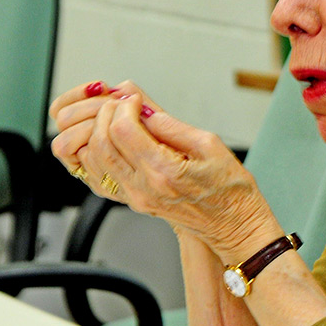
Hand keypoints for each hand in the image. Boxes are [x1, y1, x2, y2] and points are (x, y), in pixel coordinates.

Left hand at [51, 81, 277, 259]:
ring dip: (98, 132)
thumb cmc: (229, 188)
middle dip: (106, 115)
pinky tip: (113, 139)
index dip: (124, 106)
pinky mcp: (131, 201)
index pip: (122, 130)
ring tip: (118, 119)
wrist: (231, 224)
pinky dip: (98, 152)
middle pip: (101, 143)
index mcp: (164, 171)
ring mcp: (134, 198)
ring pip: (94, 159)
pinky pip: (99, 175)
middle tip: (123, 105)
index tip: (137, 101)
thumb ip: (172, 126)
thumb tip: (144, 109)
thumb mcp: (209, 145)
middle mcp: (143, 188)